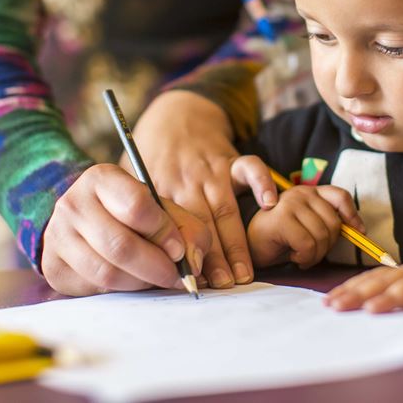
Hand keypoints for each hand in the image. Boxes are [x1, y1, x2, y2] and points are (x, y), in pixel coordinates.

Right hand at [40, 163, 210, 295]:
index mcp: (102, 178)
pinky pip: (92, 289)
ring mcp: (57, 236)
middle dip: (156, 267)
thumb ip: (186, 229)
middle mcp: (73, 203)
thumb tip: (190, 262)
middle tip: (175, 277)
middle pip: (120, 245)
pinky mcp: (52, 266)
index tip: (179, 249)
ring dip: (140, 283)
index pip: (136, 206)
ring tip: (155, 279)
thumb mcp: (162, 209)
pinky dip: (119, 292)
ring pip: (106, 272)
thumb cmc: (132, 214)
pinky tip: (130, 282)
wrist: (85, 220)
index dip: (163, 232)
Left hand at [125, 90, 277, 288]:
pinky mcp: (230, 158)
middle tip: (222, 287)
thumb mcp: (133, 183)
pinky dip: (261, 184)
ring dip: (236, 244)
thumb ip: (136, 216)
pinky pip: (249, 167)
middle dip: (213, 259)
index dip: (182, 256)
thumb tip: (137, 261)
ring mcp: (210, 169)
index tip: (191, 280)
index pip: (172, 228)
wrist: (175, 116)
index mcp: (158, 190)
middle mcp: (184, 180)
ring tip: (243, 273)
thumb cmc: (153, 159)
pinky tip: (269, 205)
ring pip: (225, 209)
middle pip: (200, 224)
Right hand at [240, 167, 362, 268]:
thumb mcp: (309, 227)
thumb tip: (358, 229)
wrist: (249, 247)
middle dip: (328, 245)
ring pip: (322, 236)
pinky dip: (304, 257)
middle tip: (311, 252)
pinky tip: (292, 255)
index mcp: (310, 192)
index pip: (340, 196)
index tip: (358, 231)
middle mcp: (300, 192)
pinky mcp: (281, 219)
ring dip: (315, 254)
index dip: (352, 215)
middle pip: (334, 222)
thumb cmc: (282, 240)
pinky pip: (308, 245)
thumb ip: (328, 222)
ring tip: (300, 254)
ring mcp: (289, 203)